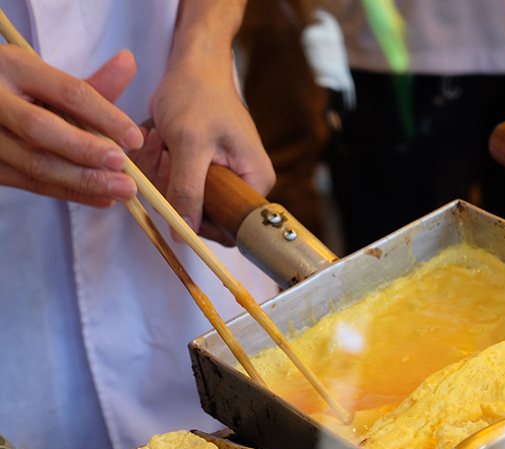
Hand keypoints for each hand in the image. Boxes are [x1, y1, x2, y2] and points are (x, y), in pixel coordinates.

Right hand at [0, 46, 142, 206]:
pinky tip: (103, 199)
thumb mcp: (48, 80)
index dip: (104, 116)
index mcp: (14, 67)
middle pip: (41, 129)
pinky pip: (32, 184)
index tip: (135, 138)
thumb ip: (90, 85)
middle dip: (87, 150)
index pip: (66, 92)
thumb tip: (129, 62)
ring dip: (84, 181)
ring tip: (121, 191)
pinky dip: (71, 193)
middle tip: (123, 165)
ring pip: (35, 163)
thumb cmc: (21, 92)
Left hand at [129, 50, 274, 243]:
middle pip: (202, 216)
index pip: (231, 228)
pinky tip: (159, 140)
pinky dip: (158, 167)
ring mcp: (221, 179)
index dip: (200, 225)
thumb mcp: (191, 143)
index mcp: (254, 181)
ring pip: (183, 202)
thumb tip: (183, 234)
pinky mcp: (201, 171)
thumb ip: (187, 190)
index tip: (174, 201)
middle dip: (173, 190)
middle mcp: (242, 184)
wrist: (193, 66)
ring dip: (161, 174)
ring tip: (161, 139)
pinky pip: (174, 186)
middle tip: (166, 153)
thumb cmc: (199, 94)